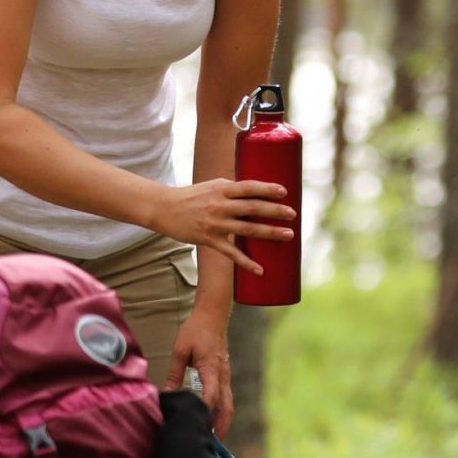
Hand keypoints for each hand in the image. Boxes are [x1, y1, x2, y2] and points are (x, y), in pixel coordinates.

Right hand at [149, 178, 288, 274]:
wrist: (165, 209)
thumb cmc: (193, 196)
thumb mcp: (213, 186)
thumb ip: (234, 190)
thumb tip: (259, 193)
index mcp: (221, 189)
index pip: (248, 187)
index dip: (266, 189)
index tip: (284, 191)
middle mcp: (219, 206)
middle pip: (251, 208)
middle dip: (274, 211)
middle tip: (293, 214)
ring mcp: (214, 224)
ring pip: (246, 229)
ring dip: (269, 233)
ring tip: (288, 235)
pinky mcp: (208, 240)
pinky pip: (231, 253)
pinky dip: (246, 263)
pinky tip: (260, 270)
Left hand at [166, 307, 234, 434]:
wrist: (213, 315)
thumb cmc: (196, 330)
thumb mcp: (180, 350)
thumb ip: (174, 373)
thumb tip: (166, 394)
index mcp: (211, 368)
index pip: (211, 396)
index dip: (204, 412)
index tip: (196, 426)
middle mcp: (223, 375)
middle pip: (226, 406)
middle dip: (221, 426)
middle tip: (211, 445)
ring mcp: (226, 376)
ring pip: (228, 404)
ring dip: (222, 421)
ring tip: (212, 439)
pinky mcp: (224, 375)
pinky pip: (226, 398)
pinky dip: (222, 412)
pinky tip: (213, 421)